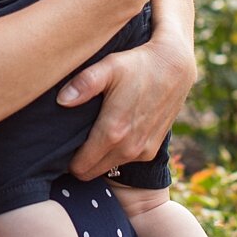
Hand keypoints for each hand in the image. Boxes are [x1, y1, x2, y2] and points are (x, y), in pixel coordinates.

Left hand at [60, 41, 196, 180]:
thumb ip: (83, 84)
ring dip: (99, 158)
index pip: (80, 167)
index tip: (63, 146)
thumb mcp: (109, 67)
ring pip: (108, 167)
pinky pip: (125, 161)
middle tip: (74, 141)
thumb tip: (62, 101)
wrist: (175, 67)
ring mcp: (142, 152)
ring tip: (94, 136)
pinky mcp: (152, 151)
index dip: (67, 160)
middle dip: (81, 162)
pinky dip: (116, 153)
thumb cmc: (138, 64)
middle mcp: (128, 148)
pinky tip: (115, 134)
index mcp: (113, 131)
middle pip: (91, 173)